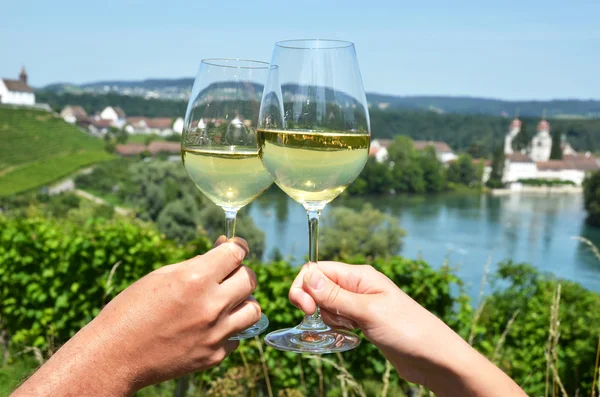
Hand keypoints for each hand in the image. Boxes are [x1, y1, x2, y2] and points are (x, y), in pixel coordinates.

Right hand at [12, 236, 260, 396]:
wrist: (114, 356)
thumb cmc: (131, 310)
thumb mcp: (161, 276)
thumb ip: (197, 265)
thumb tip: (223, 252)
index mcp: (196, 279)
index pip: (236, 254)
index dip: (236, 248)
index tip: (234, 249)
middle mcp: (211, 305)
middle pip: (250, 279)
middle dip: (240, 273)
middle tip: (228, 275)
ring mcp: (215, 333)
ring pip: (254, 309)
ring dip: (243, 301)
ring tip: (227, 301)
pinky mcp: (214, 356)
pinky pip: (237, 336)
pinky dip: (229, 329)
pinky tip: (210, 326)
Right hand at [289, 262, 452, 384]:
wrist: (433, 357)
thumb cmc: (407, 330)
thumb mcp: (368, 311)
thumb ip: (335, 295)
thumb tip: (307, 275)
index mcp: (359, 275)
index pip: (317, 269)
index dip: (305, 286)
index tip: (307, 309)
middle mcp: (357, 285)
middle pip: (318, 287)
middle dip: (316, 305)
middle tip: (334, 321)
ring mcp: (359, 303)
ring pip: (326, 305)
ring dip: (329, 318)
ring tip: (352, 328)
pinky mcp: (362, 321)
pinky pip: (337, 318)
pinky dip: (337, 327)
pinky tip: (353, 335)